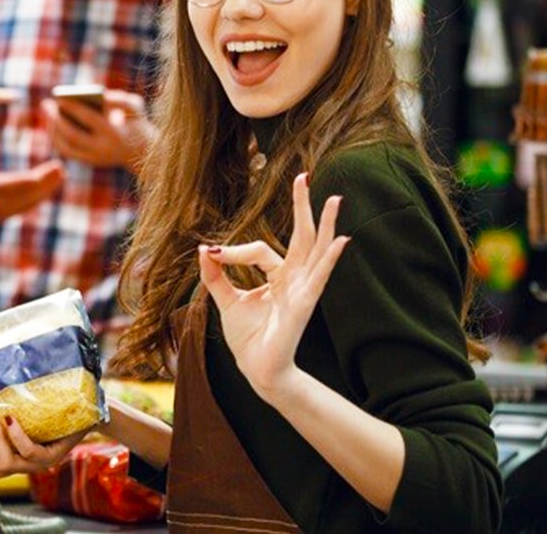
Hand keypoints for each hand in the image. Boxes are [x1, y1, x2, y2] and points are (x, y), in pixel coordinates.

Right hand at [0, 147, 63, 227]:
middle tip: (61, 169)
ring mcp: (9, 211)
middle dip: (46, 182)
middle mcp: (1, 204)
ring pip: (34, 199)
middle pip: (29, 193)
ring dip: (49, 187)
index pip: (17, 184)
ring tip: (62, 174)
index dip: (35, 177)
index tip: (45, 168)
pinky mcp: (14, 213)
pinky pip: (32, 202)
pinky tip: (55, 182)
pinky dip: (44, 193)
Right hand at [0, 415, 88, 485]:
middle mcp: (22, 467)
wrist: (84, 413)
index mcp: (11, 460)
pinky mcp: (52, 457)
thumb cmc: (47, 411)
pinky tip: (11, 420)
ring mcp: (37, 464)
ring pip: (6, 464)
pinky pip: (28, 451)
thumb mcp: (20, 412)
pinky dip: (16, 436)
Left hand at [43, 89, 152, 171]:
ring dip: (53, 129)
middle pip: (72, 135)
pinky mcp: (90, 162)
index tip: (59, 97)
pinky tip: (52, 123)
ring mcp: (95, 159)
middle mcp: (103, 150)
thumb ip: (118, 98)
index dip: (72, 107)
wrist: (144, 152)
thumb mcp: (134, 106)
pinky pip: (68, 151)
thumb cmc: (137, 122)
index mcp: (115, 134)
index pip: (89, 119)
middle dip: (56, 120)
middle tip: (45, 104)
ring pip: (66, 147)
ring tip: (47, 112)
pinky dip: (58, 138)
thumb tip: (100, 97)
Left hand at [198, 173, 349, 398]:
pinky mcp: (303, 305)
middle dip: (303, 207)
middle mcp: (293, 279)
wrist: (257, 370)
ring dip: (326, 224)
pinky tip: (342, 241)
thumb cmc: (249, 338)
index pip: (259, 249)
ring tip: (335, 199)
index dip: (232, 250)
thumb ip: (215, 276)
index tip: (212, 254)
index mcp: (277, 276)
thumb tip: (204, 249)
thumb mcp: (225, 301)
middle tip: (304, 176)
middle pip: (302, 236)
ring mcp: (302, 290)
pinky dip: (329, 259)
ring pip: (316, 250)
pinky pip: (318, 278)